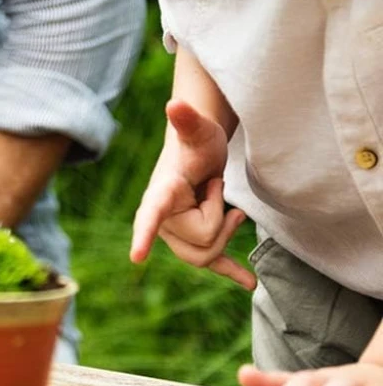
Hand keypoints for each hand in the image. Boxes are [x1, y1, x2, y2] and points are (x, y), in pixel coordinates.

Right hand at [130, 99, 254, 289]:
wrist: (199, 152)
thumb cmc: (197, 139)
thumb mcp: (199, 130)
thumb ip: (187, 121)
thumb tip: (175, 104)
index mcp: (161, 191)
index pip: (151, 213)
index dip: (144, 233)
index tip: (137, 257)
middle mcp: (162, 216)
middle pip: (200, 240)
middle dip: (219, 217)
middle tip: (216, 187)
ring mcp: (175, 232)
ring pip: (205, 256)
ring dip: (224, 232)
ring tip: (227, 206)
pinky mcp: (192, 239)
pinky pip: (209, 263)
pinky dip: (229, 271)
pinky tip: (249, 281)